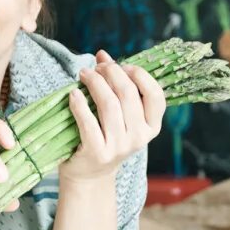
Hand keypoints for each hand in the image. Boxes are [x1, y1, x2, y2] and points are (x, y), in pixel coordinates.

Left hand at [61, 50, 165, 182]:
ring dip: (94, 83)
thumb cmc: (106, 136)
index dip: (139, 75)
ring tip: (83, 74)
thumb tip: (103, 55)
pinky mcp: (98, 152)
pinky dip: (79, 103)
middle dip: (111, 73)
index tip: (121, 65)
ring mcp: (120, 146)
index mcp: (152, 126)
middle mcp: (140, 137)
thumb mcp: (120, 114)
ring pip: (109, 104)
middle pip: (128, 94)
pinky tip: (73, 93)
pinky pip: (88, 121)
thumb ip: (115, 85)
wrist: (90, 174)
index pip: (156, 95)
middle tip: (96, 67)